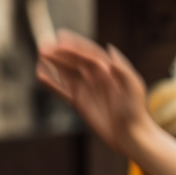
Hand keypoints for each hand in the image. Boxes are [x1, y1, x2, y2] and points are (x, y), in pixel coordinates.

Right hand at [36, 30, 150, 153]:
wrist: (131, 136)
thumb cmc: (135, 111)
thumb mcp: (133, 87)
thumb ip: (121, 68)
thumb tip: (109, 47)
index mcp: (110, 70)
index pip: (90, 53)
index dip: (76, 45)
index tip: (61, 38)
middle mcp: (97, 77)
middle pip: (75, 61)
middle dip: (60, 52)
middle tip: (44, 45)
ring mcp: (87, 90)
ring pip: (67, 73)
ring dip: (54, 63)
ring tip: (40, 54)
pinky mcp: (80, 103)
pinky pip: (62, 91)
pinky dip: (52, 83)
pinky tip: (41, 75)